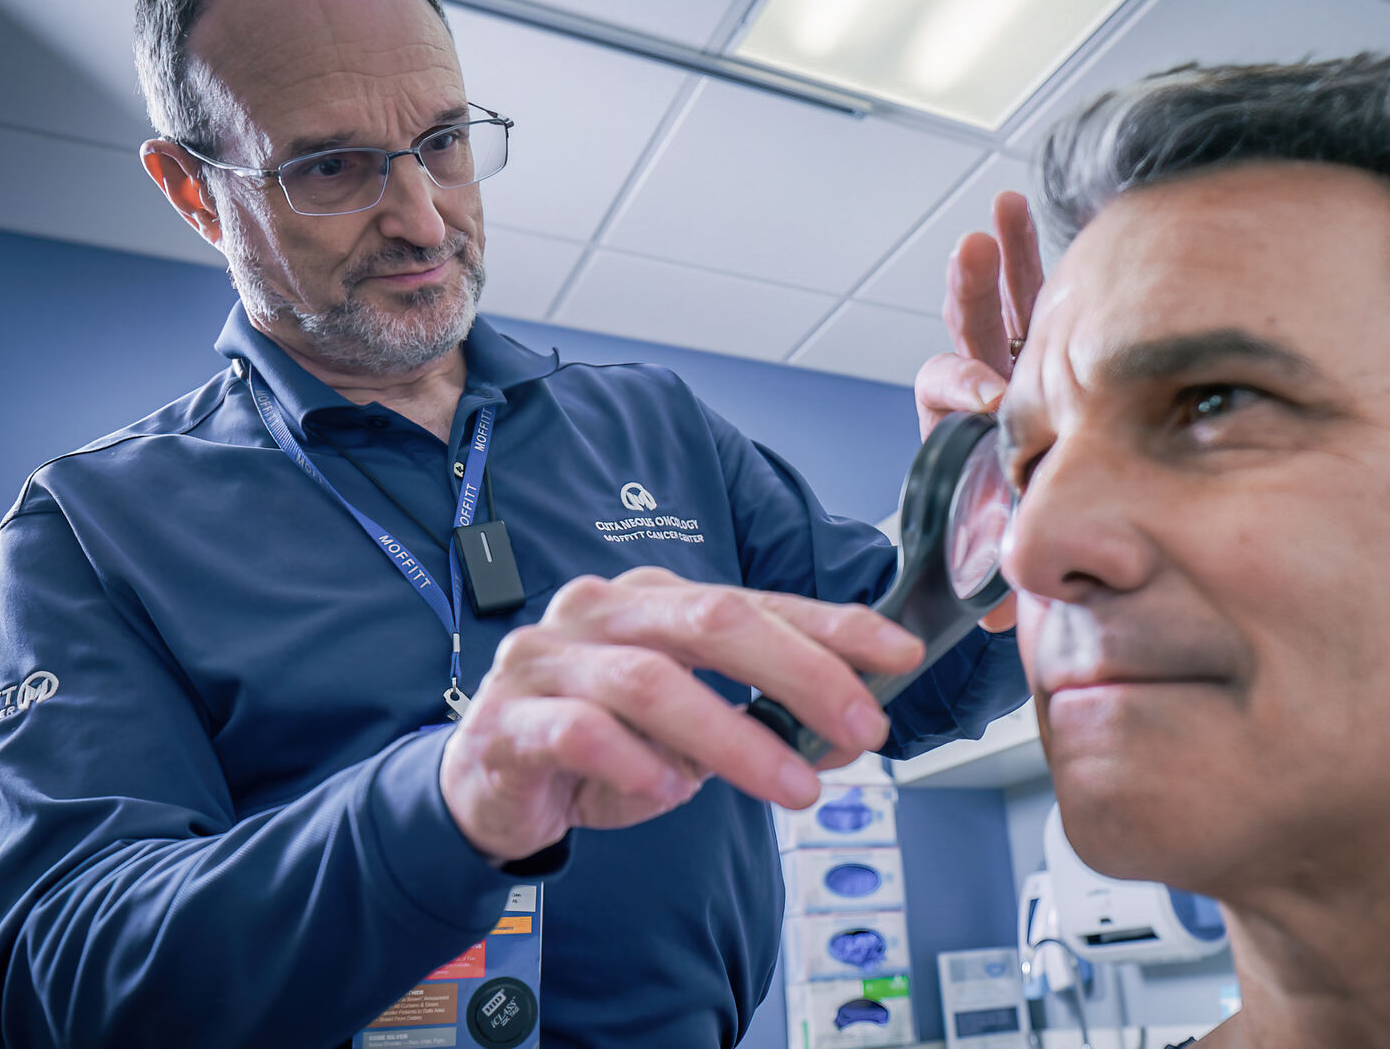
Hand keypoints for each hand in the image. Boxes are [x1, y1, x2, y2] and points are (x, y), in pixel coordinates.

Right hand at [438, 567, 924, 863]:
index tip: (899, 654)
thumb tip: (851, 726)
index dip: (834, 627)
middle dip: (802, 673)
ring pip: (652, 682)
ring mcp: (549, 660)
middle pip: (713, 620)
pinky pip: (579, 732)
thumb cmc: (601, 743)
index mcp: (655, 599)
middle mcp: (602, 612)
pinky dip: (632, 762)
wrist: (490, 784)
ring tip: (793, 787)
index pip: (758, 601)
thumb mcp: (693, 727)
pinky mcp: (509, 719)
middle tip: (861, 729)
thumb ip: (760, 714)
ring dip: (736, 738)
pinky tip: (667, 789)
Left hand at [914, 191, 1042, 631]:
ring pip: (1008, 308)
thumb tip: (1001, 618)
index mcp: (956, 435)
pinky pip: (1050, 308)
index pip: (945, 392)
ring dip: (1009, 257)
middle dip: (972, 290)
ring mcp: (1016, 374)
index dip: (964, 387)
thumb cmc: (1008, 556)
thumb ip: (996, 590)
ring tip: (1008, 208)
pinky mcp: (1052, 363)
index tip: (990, 398)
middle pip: (968, 330)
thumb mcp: (996, 572)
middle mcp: (983, 398)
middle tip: (975, 248)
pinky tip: (1058, 223)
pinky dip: (1049, 266)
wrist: (1021, 551)